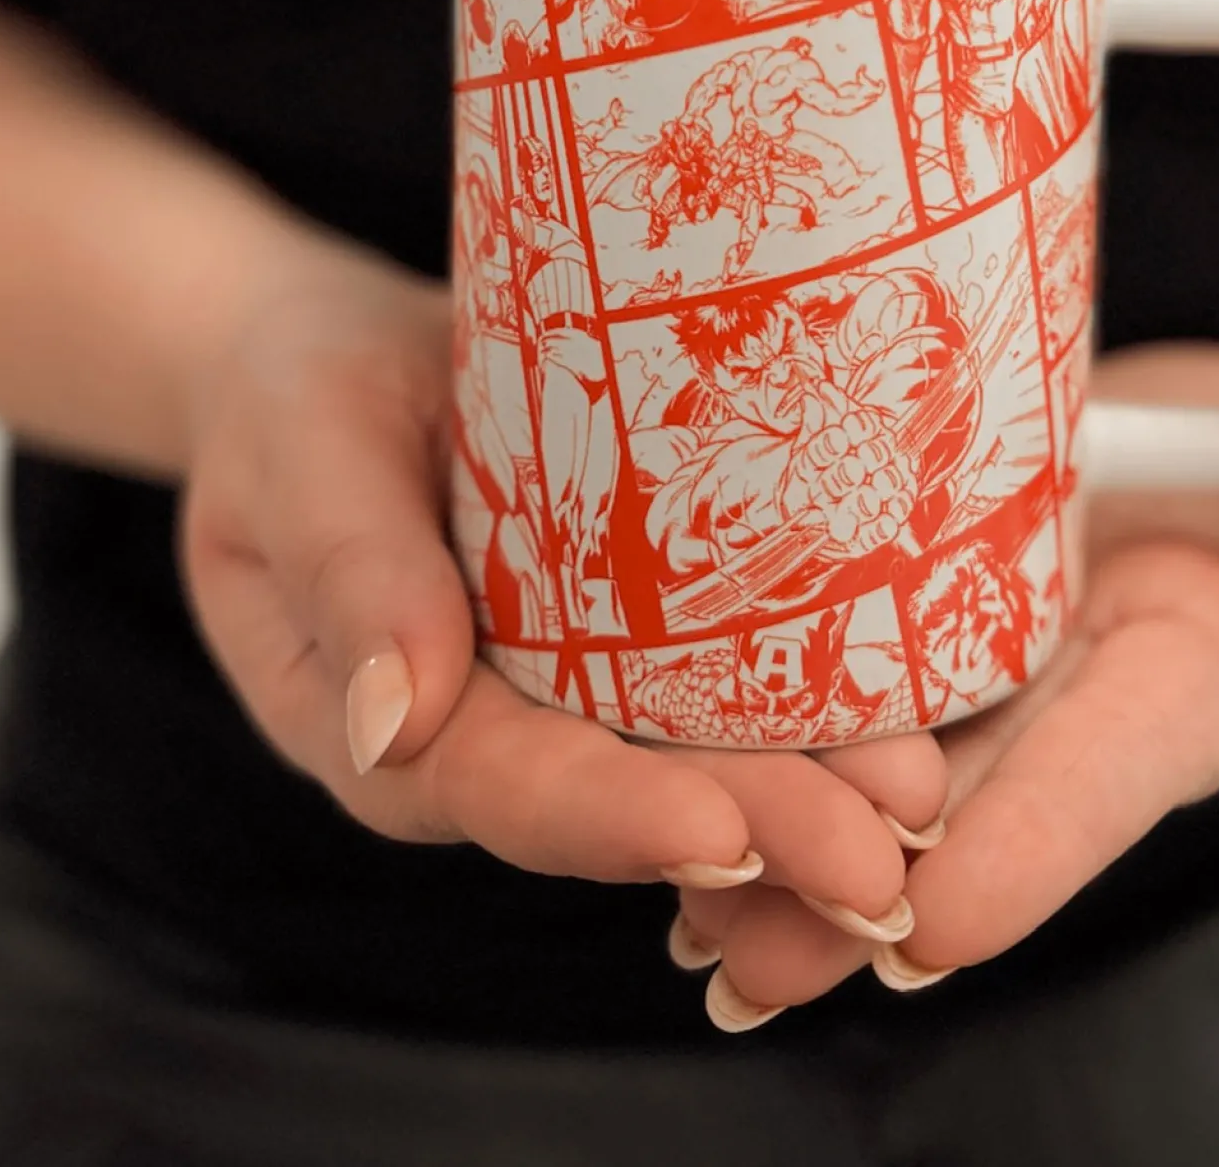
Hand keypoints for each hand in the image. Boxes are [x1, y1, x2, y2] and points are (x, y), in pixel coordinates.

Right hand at [179, 247, 943, 922]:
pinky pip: (721, 686)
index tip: (719, 835)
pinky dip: (810, 705)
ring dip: (813, 795)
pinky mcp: (631, 638)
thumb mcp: (299, 454)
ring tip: (925, 803)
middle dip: (758, 836)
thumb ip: (344, 572)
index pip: (504, 792)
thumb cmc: (294, 401)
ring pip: (697, 763)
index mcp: (396, 732)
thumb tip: (395, 723)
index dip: (609, 822)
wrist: (342, 360)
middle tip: (882, 859)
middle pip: (630, 806)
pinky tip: (908, 707)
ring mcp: (574, 693)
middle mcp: (501, 737)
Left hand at [678, 344, 1218, 1027]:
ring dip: (781, 830)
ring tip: (676, 911)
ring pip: (886, 749)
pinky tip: (679, 776)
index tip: (925, 930)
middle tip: (730, 961)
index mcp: (1192, 690)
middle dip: (848, 891)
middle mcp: (1077, 690)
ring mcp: (1004, 641)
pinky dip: (779, 724)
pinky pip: (860, 657)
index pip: (1107, 774)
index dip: (1027, 852)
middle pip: (958, 803)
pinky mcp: (950, 577)